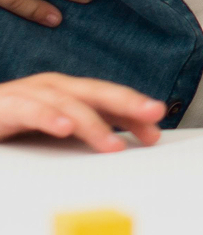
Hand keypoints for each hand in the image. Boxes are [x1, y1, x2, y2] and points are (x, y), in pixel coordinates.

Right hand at [0, 74, 164, 152]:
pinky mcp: (8, 106)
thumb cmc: (14, 122)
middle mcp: (55, 88)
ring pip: (69, 103)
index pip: (109, 100)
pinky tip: (64, 128)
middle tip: (154, 113)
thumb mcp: (54, 128)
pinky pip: (31, 110)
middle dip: (128, 102)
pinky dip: (49, 118)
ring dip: (93, 123)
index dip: (134, 112)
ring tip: (112, 143)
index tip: (156, 132)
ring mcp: (32, 93)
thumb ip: (82, 134)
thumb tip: (120, 146)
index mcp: (69, 92)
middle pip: (98, 92)